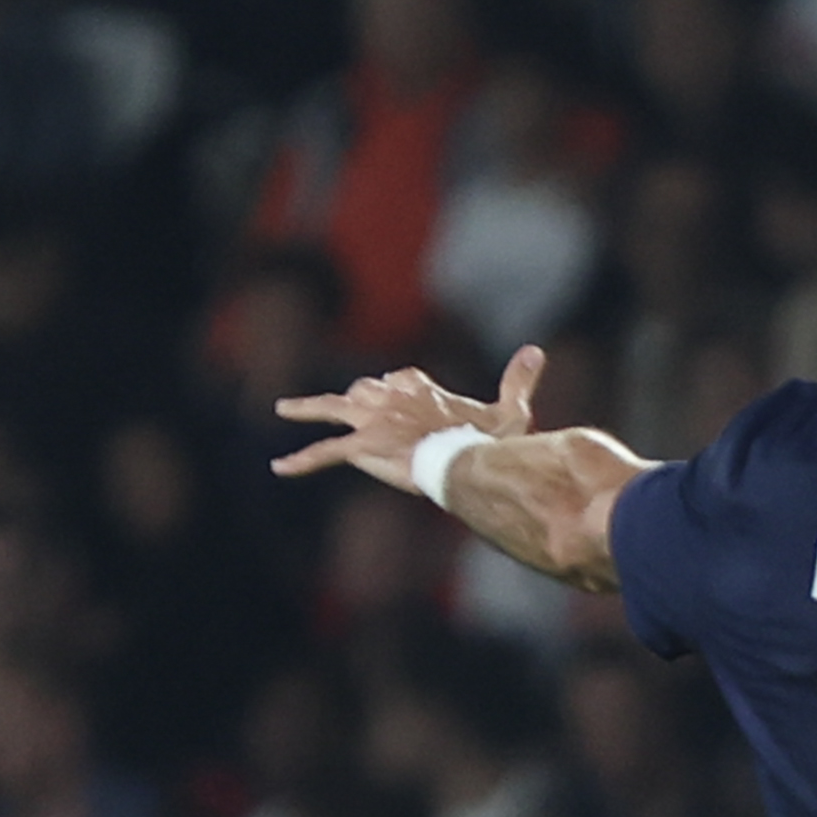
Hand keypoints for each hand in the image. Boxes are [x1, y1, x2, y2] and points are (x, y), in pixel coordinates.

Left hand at [270, 342, 543, 497]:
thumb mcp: (510, 410)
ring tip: (283, 408)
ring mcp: (370, 420)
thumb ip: (519, 380)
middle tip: (352, 407)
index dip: (399, 390)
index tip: (403, 396)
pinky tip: (278, 467)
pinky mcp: (359, 446)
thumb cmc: (488, 440)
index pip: (399, 380)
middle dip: (358, 399)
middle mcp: (388, 396)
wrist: (464, 461)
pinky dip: (301, 460)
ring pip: (331, 408)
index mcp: (419, 387)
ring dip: (306, 407)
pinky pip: (323, 452)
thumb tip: (538, 349)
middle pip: (363, 390)